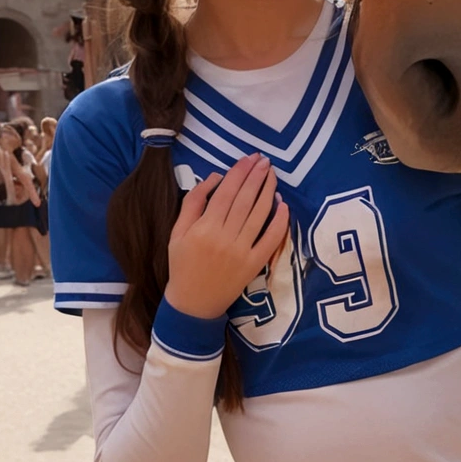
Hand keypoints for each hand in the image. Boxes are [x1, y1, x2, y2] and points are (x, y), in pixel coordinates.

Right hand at [165, 154, 290, 320]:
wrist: (193, 302)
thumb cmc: (182, 264)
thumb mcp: (178, 231)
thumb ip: (193, 202)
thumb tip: (215, 177)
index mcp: (204, 228)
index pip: (226, 193)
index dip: (239, 173)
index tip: (248, 159)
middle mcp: (224, 238)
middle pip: (244, 200)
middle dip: (256, 177)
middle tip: (264, 160)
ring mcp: (242, 251)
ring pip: (259, 215)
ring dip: (268, 192)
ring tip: (273, 175)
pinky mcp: (254, 264)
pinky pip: (270, 240)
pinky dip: (279, 222)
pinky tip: (283, 205)